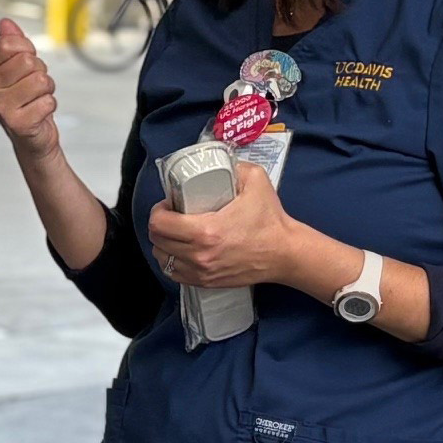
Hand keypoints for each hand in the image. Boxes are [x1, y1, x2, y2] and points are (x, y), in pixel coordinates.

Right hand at [0, 18, 61, 161]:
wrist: (31, 135)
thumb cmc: (25, 98)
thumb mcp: (17, 67)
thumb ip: (12, 42)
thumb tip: (5, 23)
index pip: (8, 43)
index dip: (26, 48)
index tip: (25, 61)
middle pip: (27, 61)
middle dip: (39, 71)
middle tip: (32, 85)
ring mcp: (1, 107)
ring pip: (40, 81)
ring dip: (46, 89)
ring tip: (36, 98)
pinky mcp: (17, 123)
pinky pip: (47, 102)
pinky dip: (49, 106)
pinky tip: (38, 112)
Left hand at [145, 161, 302, 289]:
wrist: (285, 253)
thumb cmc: (270, 221)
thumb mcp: (256, 182)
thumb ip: (236, 166)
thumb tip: (221, 160)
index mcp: (206, 231)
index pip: (159, 223)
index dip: (159, 211)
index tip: (168, 205)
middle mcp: (200, 254)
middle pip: (157, 241)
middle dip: (158, 225)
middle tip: (170, 216)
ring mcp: (202, 271)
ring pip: (162, 259)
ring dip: (163, 244)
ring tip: (174, 233)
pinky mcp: (206, 282)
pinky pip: (174, 274)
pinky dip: (172, 262)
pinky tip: (179, 251)